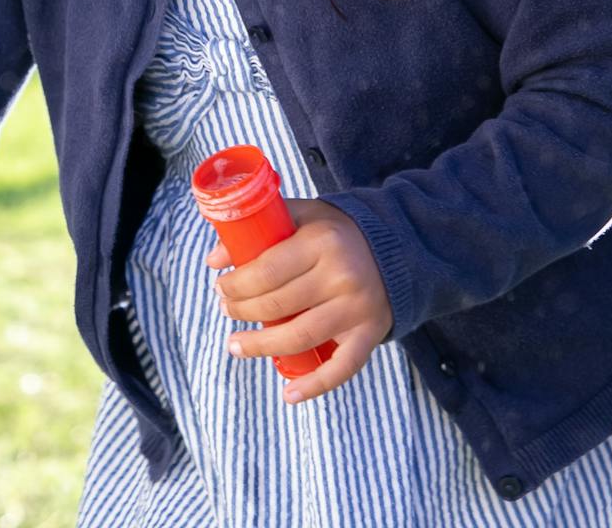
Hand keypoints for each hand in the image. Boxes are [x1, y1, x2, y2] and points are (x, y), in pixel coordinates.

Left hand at [203, 197, 391, 404]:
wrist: (398, 247)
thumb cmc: (338, 233)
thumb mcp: (303, 216)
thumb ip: (260, 228)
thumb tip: (213, 259)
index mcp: (322, 242)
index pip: (266, 270)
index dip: (236, 284)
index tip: (221, 287)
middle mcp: (342, 276)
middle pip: (277, 304)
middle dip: (241, 311)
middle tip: (227, 311)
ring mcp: (357, 308)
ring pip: (299, 337)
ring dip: (261, 346)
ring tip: (236, 345)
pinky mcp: (370, 334)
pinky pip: (341, 368)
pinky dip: (314, 385)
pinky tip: (288, 394)